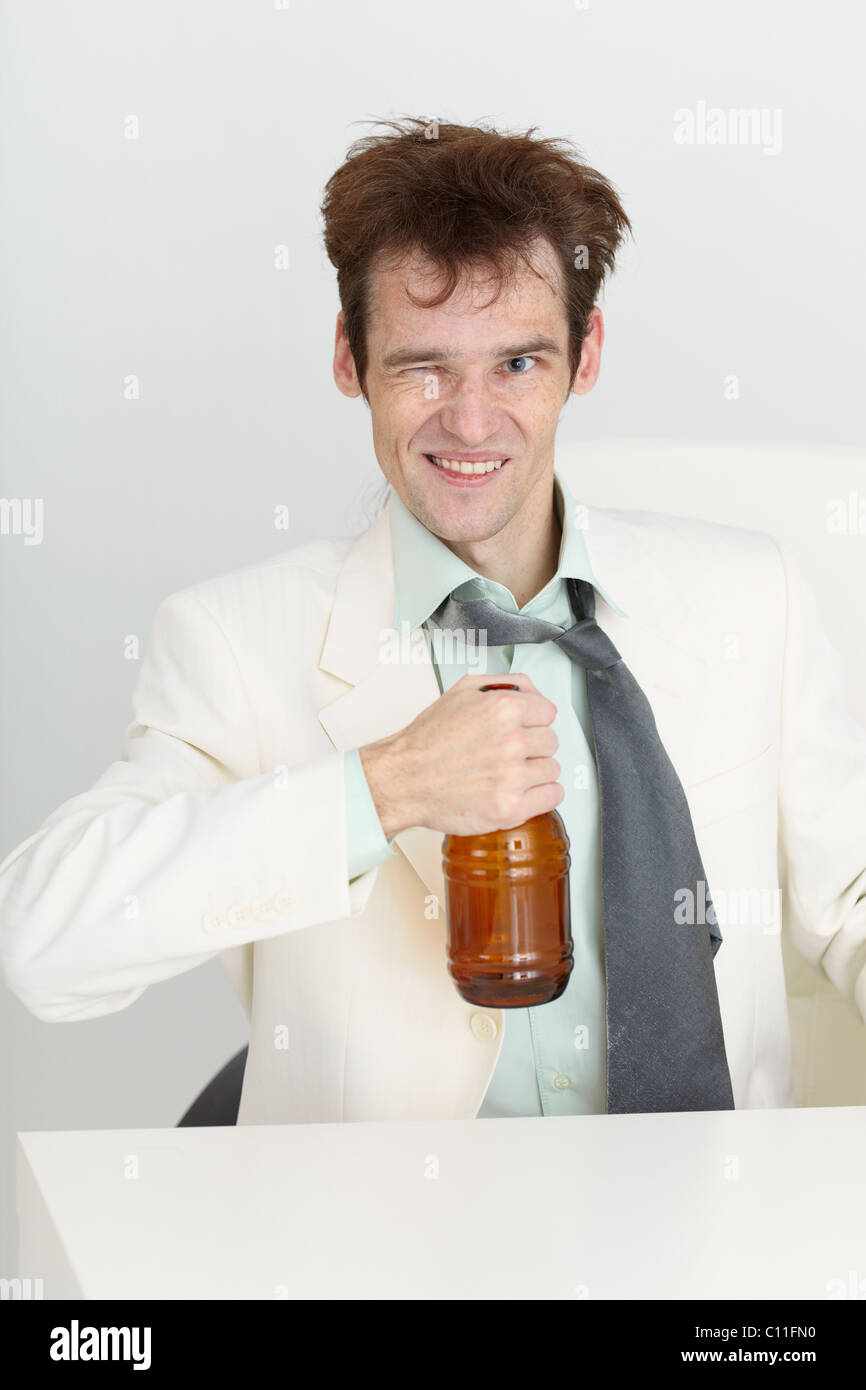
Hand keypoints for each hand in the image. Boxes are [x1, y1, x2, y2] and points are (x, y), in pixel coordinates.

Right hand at [358, 672, 561, 837]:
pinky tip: (522, 790)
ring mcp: (511, 777)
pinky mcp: (509, 808)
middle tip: (509, 752)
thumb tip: (535, 693)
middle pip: (551, 741)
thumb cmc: (428, 740)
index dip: (533, 720)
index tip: (521, 728)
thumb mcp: (462, 692)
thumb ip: (506, 684)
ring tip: (509, 772)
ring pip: (552, 768)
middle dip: (533, 745)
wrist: (403, 780)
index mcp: (503, 709)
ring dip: (535, 770)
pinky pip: (552, 796)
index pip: (548, 712)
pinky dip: (542, 794)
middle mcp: (510, 741)